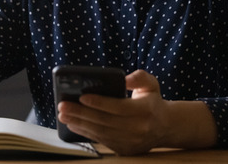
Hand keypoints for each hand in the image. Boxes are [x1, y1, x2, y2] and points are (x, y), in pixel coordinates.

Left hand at [57, 70, 217, 154]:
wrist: (165, 127)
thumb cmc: (152, 101)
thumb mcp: (151, 84)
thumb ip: (139, 77)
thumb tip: (124, 79)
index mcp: (146, 110)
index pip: (119, 107)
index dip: (99, 102)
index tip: (82, 96)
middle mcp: (139, 129)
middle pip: (105, 121)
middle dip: (81, 113)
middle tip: (63, 105)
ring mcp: (131, 142)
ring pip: (101, 132)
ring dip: (79, 123)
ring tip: (63, 115)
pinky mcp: (125, 150)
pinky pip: (101, 140)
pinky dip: (85, 132)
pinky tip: (73, 124)